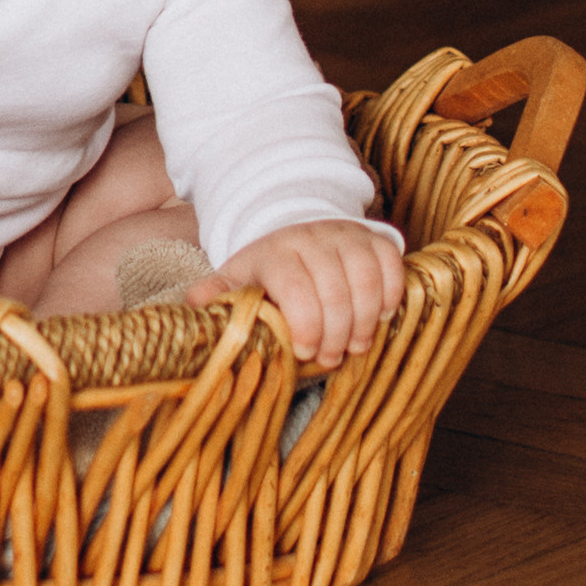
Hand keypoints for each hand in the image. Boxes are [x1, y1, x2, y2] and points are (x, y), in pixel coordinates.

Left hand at [189, 221, 402, 371]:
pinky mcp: (373, 238)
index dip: (304, 325)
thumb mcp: (237, 277)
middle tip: (330, 358)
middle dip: (335, 334)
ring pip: (366, 281)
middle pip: (335, 292)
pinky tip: (377, 318)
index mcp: (276, 252)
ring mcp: (346, 236)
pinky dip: (389, 297)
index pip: (296, 288)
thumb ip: (218, 293)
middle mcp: (312, 238)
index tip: (303, 351)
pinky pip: (391, 267)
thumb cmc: (267, 266)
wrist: (296, 227)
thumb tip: (194, 306)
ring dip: (364, 321)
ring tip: (355, 345)